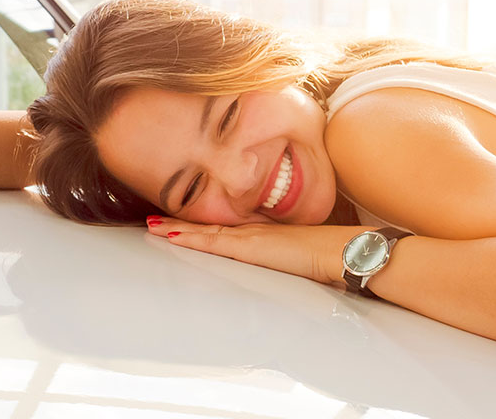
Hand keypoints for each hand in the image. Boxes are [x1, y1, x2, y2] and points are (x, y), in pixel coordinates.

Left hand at [145, 215, 369, 285]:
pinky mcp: (249, 247)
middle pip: (207, 227)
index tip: (178, 225)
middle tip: (153, 222)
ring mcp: (249, 237)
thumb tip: (280, 273)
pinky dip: (190, 238)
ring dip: (177, 229)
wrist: (343, 253)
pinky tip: (172, 236)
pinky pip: (212, 241)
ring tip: (153, 227)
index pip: (222, 230)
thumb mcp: (297, 262)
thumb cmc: (328, 259)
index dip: (198, 227)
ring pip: (204, 231)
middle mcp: (251, 232)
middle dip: (179, 224)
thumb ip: (284, 264)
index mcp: (261, 236)